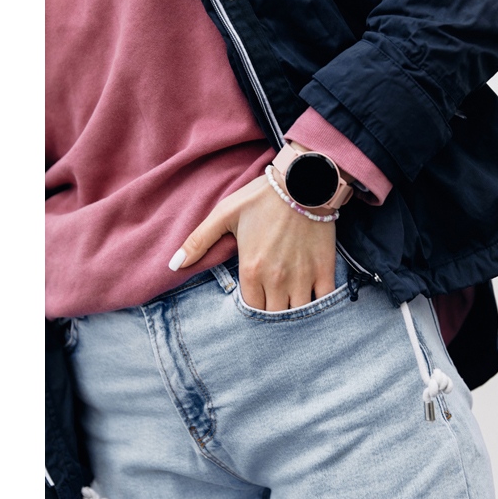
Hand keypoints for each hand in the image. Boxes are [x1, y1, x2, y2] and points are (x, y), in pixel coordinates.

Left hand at [171, 174, 335, 309]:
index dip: (251, 308)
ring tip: (289, 305)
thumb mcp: (224, 215)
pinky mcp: (324, 269)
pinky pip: (324, 300)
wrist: (303, 182)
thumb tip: (173, 265)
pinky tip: (311, 299)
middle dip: (270, 314)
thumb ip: (198, 242)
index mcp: (251, 269)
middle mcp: (277, 279)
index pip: (250, 309)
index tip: (253, 299)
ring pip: (297, 314)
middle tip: (270, 305)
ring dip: (292, 313)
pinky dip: (318, 305)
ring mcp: (302, 276)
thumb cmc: (261, 197)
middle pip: (273, 316)